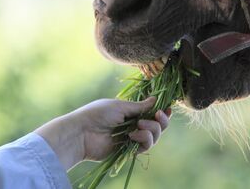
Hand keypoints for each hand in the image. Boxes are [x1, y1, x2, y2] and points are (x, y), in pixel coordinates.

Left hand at [34, 97, 170, 169]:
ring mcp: (132, 137)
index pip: (151, 112)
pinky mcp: (129, 150)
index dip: (162, 111)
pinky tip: (133, 135)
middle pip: (158, 125)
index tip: (167, 108)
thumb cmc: (98, 114)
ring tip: (137, 127)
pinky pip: (145, 146)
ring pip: (154, 136)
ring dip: (151, 130)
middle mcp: (133, 124)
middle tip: (157, 115)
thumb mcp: (120, 106)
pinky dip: (143, 140)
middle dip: (161, 120)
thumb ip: (140, 107)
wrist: (82, 133)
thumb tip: (156, 99)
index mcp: (130, 111)